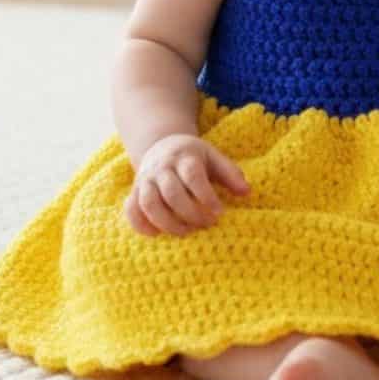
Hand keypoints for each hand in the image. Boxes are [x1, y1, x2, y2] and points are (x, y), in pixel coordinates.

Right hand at [123, 133, 249, 237]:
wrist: (162, 144)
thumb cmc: (193, 156)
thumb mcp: (213, 158)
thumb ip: (230, 173)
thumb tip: (247, 192)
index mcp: (184, 157)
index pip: (193, 177)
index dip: (206, 196)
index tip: (220, 212)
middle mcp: (162, 167)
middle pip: (172, 193)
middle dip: (190, 213)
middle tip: (207, 224)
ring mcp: (145, 180)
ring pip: (149, 203)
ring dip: (167, 223)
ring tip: (186, 232)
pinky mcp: (134, 191)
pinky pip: (131, 209)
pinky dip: (140, 224)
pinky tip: (156, 235)